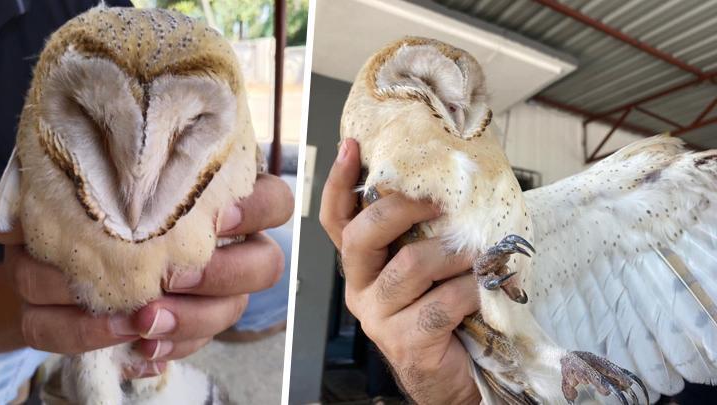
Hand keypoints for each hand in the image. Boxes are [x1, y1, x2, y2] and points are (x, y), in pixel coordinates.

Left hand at [0, 173, 292, 377]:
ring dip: (190, 319)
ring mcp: (215, 292)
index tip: (217, 215)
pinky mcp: (189, 328)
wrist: (63, 261)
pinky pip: (192, 346)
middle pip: (266, 265)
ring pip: (232, 312)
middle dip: (222, 274)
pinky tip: (137, 349)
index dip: (258, 209)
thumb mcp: (103, 184)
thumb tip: (112, 196)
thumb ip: (119, 183)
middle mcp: (232, 249)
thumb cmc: (93, 208)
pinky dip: (166, 349)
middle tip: (173, 276)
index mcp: (226, 202)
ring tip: (143, 320)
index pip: (275, 200)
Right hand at [319, 139, 480, 403]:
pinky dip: (470, 289)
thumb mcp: (428, 266)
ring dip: (452, 254)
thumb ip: (423, 233)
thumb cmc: (444, 310)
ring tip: (477, 253)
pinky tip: (483, 289)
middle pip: (363, 234)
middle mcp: (360, 288)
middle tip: (440, 201)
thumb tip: (448, 185)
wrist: (453, 374)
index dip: (339, 183)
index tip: (352, 146)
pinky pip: (442, 301)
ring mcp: (378, 316)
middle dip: (404, 208)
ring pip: (410, 265)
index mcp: (362, 265)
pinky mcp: (404, 341)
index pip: (336, 220)